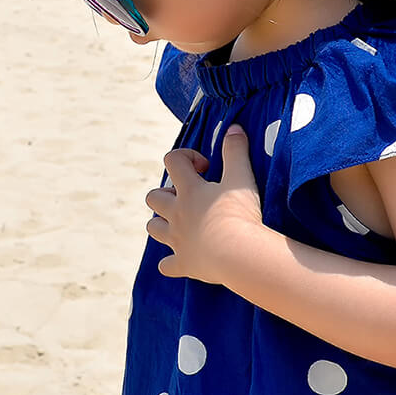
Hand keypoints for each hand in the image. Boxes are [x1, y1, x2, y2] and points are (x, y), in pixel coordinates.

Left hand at [144, 126, 268, 283]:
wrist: (239, 254)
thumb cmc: (239, 214)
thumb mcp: (242, 177)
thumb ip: (236, 151)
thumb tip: (234, 128)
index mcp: (188, 190)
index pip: (172, 160)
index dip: (186, 158)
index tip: (206, 168)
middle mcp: (176, 214)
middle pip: (153, 197)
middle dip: (166, 194)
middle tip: (190, 198)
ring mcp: (177, 240)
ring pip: (153, 228)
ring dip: (162, 224)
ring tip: (181, 225)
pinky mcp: (184, 264)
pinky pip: (167, 266)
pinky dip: (171, 263)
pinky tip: (182, 260)